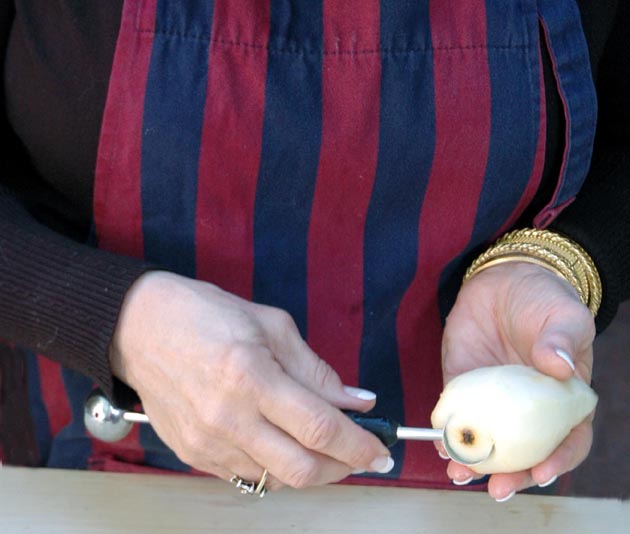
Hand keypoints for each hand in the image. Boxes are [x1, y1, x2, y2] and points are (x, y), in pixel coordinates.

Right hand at [109, 271, 391, 489]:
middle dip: (343, 468)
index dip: (359, 445)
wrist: (137, 327)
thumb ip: (315, 370)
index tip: (382, 451)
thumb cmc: (205, 313)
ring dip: (312, 468)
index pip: (319, 427)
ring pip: (277, 479)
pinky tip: (284, 443)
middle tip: (360, 453)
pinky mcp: (192, 455)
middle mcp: (227, 417)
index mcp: (250, 375)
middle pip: (302, 469)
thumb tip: (356, 402)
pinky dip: (276, 466)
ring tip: (324, 445)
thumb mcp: (270, 325)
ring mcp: (206, 443)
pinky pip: (248, 475)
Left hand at [439, 262, 595, 499]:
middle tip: (494, 487)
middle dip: (510, 475)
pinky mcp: (463, 384)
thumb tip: (559, 367)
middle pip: (523, 451)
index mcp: (563, 399)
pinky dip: (448, 430)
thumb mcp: (563, 316)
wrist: (503, 279)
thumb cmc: (543, 299)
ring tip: (458, 472)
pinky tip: (439, 441)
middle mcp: (529, 407)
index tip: (541, 473)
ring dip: (474, 460)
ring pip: (487, 439)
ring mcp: (494, 399)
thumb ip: (561, 341)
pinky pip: (456, 412)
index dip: (558, 461)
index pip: (568, 439)